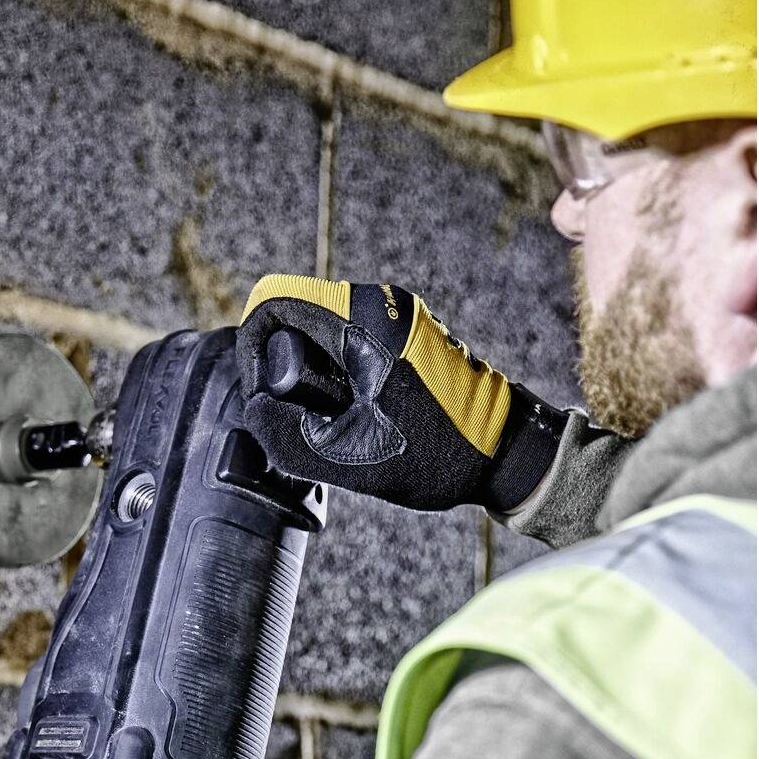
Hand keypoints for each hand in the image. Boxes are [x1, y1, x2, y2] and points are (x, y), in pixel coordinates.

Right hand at [236, 275, 564, 512]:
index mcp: (363, 320)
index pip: (275, 301)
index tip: (262, 395)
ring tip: (338, 424)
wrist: (506, 453)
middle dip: (286, 371)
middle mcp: (381, 303)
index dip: (252, 349)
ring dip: (314, 378)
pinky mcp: (408, 334)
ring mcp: (398, 315)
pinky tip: (360, 417)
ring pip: (322, 333)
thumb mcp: (348, 457)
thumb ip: (286, 434)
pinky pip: (350, 343)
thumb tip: (253, 411)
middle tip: (305, 420)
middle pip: (296, 319)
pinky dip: (340, 377)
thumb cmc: (437, 455)